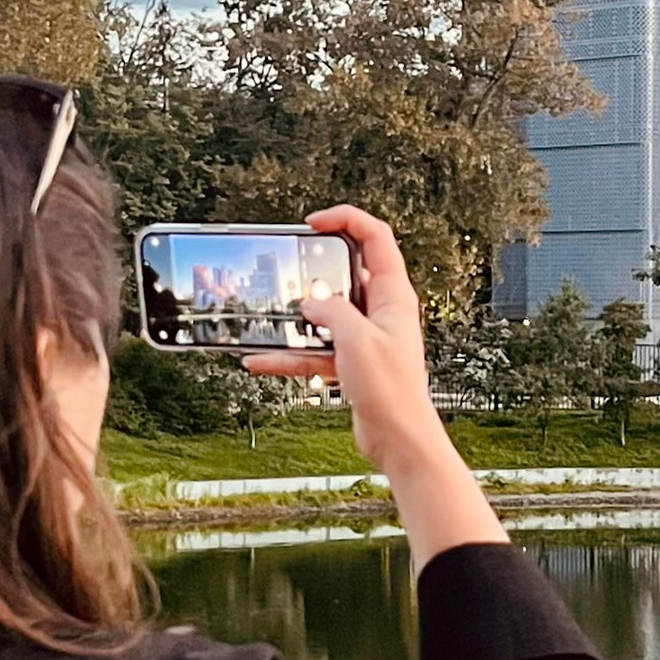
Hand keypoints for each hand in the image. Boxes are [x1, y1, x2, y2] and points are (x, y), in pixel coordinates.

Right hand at [246, 208, 507, 569]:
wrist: (399, 439)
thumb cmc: (392, 391)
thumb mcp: (356, 340)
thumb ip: (331, 311)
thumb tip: (311, 301)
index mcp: (393, 295)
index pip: (376, 238)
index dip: (346, 220)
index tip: (314, 223)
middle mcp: (382, 311)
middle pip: (347, 274)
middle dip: (315, 270)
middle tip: (288, 268)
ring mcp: (366, 337)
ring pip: (326, 315)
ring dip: (297, 318)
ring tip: (269, 316)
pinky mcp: (352, 363)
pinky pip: (315, 350)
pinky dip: (290, 355)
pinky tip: (261, 361)